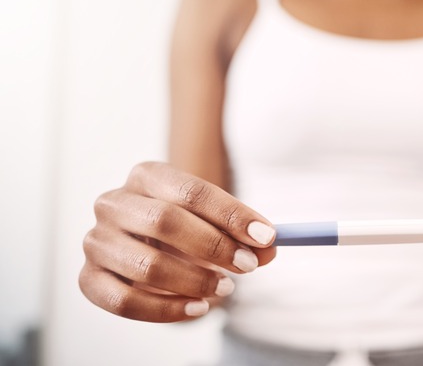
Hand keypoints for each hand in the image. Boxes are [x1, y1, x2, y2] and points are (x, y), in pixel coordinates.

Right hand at [79, 162, 275, 321]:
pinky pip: (125, 301)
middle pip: (164, 221)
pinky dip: (167, 310)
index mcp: (147, 175)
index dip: (231, 215)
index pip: (191, 191)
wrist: (149, 246)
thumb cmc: (187, 228)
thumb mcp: (218, 225)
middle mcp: (114, 202)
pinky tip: (198, 308)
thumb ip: (244, 235)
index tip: (267, 237)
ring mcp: (96, 241)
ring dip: (194, 281)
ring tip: (225, 289)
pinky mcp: (89, 278)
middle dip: (213, 247)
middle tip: (248, 266)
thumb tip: (269, 248)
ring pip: (146, 265)